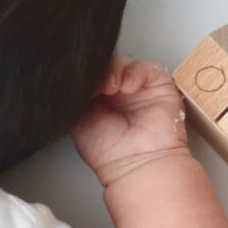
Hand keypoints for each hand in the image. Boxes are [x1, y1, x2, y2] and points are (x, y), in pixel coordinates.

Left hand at [70, 54, 189, 186]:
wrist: (136, 165)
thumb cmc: (110, 153)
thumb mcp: (77, 120)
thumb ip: (74, 97)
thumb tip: (68, 78)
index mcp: (99, 97)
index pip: (90, 73)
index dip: (83, 74)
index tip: (76, 83)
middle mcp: (118, 91)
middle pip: (105, 64)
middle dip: (96, 70)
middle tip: (91, 86)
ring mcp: (138, 87)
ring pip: (121, 62)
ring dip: (112, 71)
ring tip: (108, 88)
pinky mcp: (158, 85)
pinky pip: (144, 67)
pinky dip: (132, 73)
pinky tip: (125, 88)